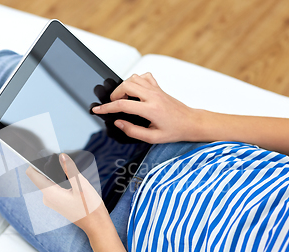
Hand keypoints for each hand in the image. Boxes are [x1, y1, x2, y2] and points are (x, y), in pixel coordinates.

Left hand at [25, 153, 109, 233]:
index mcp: (50, 193)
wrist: (96, 225)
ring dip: (56, 173)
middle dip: (50, 167)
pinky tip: (70, 180)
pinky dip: (59, 180)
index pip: (32, 174)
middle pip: (41, 176)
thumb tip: (61, 156)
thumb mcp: (82, 185)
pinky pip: (53, 187)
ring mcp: (52, 201)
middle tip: (63, 160)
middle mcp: (47, 198)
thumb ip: (70, 169)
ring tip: (68, 169)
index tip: (45, 156)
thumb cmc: (90, 207)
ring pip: (48, 181)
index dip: (36, 163)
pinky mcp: (57, 202)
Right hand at [92, 73, 208, 143]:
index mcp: (151, 110)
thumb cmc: (175, 131)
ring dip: (124, 87)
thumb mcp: (152, 138)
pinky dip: (136, 81)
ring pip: (134, 78)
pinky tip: (135, 91)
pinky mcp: (159, 87)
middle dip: (114, 94)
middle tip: (113, 105)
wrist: (191, 123)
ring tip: (123, 99)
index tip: (97, 109)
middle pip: (126, 85)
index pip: (123, 104)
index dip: (107, 107)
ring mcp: (156, 90)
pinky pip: (144, 76)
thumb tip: (119, 123)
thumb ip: (133, 131)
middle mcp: (153, 96)